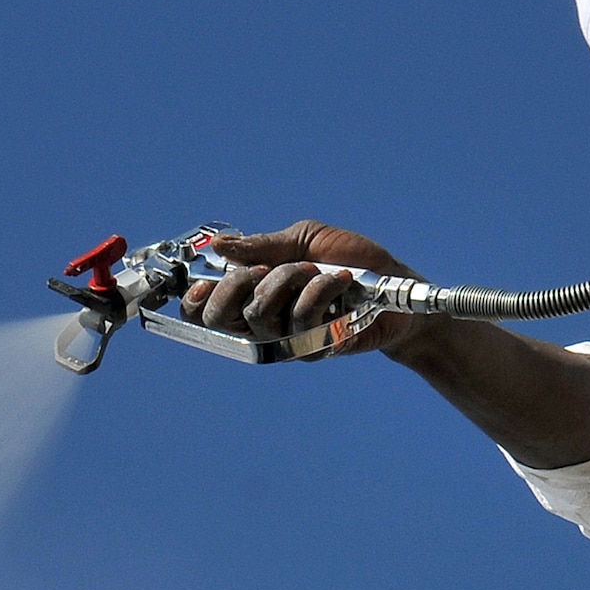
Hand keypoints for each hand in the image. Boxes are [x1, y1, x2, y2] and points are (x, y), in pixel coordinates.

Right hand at [189, 220, 426, 356]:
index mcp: (252, 294)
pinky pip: (301, 320)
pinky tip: (342, 282)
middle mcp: (263, 322)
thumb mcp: (305, 241)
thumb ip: (264, 246)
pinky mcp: (314, 349)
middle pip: (219, 319)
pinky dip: (321, 290)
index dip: (194, 301)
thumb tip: (219, 245)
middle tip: (264, 268)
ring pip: (260, 314)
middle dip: (235, 285)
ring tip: (316, 270)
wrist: (395, 285)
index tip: (204, 282)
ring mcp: (287, 339)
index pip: (204, 311)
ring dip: (288, 280)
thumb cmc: (350, 261)